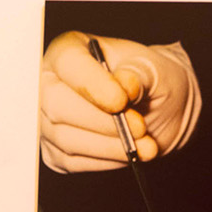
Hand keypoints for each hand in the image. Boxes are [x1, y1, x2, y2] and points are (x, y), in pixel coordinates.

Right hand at [39, 31, 199, 172]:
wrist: (162, 107)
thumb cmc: (154, 80)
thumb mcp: (156, 70)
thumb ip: (139, 74)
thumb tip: (125, 84)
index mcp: (71, 50)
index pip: (68, 64)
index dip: (92, 85)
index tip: (121, 101)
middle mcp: (51, 82)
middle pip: (56, 105)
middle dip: (102, 122)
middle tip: (140, 128)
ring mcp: (49, 118)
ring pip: (65, 138)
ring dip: (110, 146)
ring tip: (146, 145)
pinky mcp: (57, 149)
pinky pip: (72, 161)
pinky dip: (106, 160)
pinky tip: (129, 152)